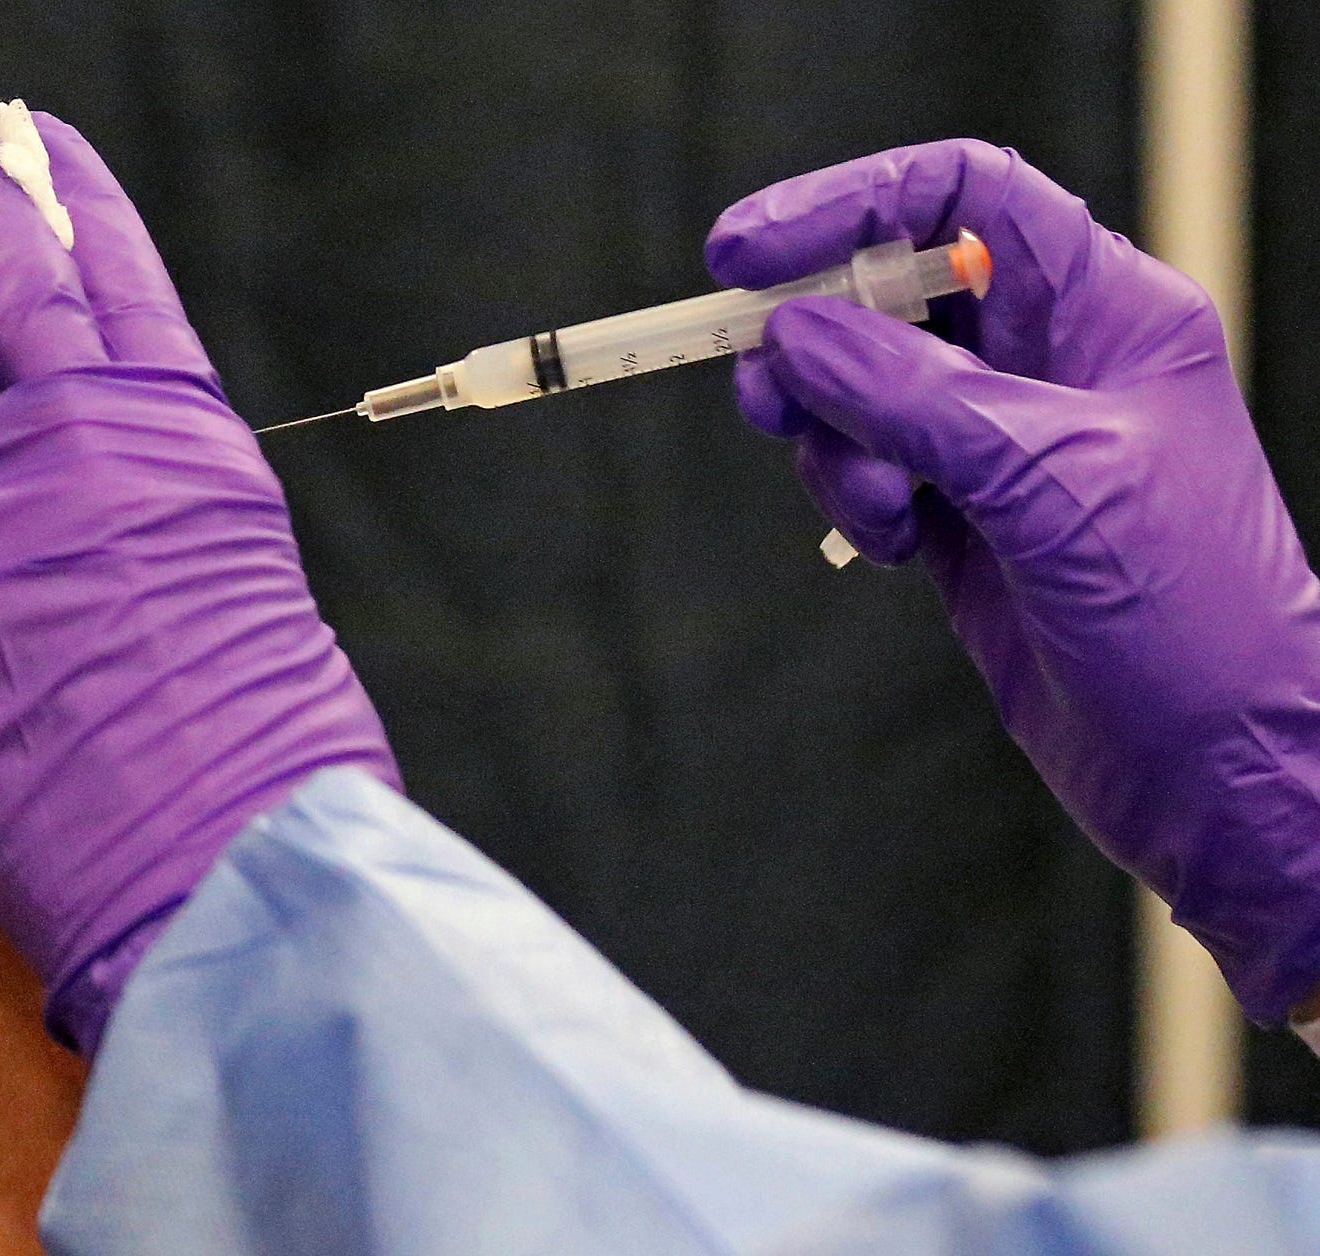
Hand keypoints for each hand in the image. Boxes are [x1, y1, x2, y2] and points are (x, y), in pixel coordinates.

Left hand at [0, 115, 398, 1055]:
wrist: (225, 867)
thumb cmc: (277, 760)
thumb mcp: (265, 603)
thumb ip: (190, 531)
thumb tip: (134, 514)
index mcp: (200, 448)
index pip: (131, 290)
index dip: (84, 208)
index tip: (50, 153)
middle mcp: (99, 447)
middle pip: (30, 290)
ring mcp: (2, 506)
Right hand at [707, 138, 1319, 1023]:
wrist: (1219, 772)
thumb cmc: (1191, 616)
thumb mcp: (1052, 483)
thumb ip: (916, 396)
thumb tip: (794, 331)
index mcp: (1104, 311)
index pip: (962, 198)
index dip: (848, 204)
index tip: (743, 251)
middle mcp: (1047, 362)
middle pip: (888, 293)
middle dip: (813, 337)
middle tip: (766, 394)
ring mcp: (998, 444)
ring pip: (859, 389)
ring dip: (834, 440)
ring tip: (880, 511)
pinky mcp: (962, 519)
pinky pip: (865, 469)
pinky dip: (850, 496)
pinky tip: (898, 548)